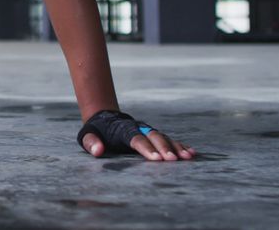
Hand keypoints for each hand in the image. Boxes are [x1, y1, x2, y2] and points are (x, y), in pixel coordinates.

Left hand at [78, 109, 195, 160]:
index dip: (146, 149)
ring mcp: (148, 131)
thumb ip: (91, 143)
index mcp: (123, 130)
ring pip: (164, 137)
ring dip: (176, 147)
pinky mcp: (154, 135)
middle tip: (173, 160)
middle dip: (164, 148)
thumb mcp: (87, 136)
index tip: (156, 159)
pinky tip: (191, 153)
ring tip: (188, 157)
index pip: (136, 139)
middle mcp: (139, 129)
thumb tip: (97, 151)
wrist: (105, 117)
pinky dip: (180, 145)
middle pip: (154, 137)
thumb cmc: (96, 131)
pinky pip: (169, 139)